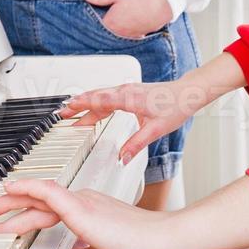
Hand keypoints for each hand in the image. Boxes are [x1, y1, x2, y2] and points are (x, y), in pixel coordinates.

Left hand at [0, 178, 182, 248]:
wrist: (167, 242)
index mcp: (87, 212)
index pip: (46, 211)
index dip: (22, 216)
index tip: (2, 223)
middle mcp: (82, 201)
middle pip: (36, 201)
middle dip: (8, 207)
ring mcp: (82, 202)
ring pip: (38, 196)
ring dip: (10, 202)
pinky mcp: (83, 208)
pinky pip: (50, 193)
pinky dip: (28, 188)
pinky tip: (11, 188)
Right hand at [60, 79, 208, 165]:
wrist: (186, 94)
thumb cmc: (175, 106)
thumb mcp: (155, 130)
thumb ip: (136, 144)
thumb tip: (122, 158)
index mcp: (128, 98)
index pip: (99, 100)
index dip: (81, 105)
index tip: (67, 109)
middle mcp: (125, 91)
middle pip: (95, 97)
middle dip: (77, 105)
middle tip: (61, 114)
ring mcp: (127, 90)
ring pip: (101, 97)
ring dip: (85, 104)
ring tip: (72, 115)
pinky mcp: (130, 92)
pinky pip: (107, 97)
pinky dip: (96, 103)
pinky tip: (93, 111)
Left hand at [83, 0, 172, 39]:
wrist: (160, 6)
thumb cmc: (139, 0)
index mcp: (110, 22)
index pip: (93, 26)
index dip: (88, 21)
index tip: (84, 18)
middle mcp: (116, 33)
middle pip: (101, 33)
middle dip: (97, 27)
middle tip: (95, 20)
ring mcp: (125, 38)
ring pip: (111, 37)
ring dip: (109, 32)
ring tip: (111, 23)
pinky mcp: (133, 39)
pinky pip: (122, 39)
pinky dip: (119, 35)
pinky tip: (120, 28)